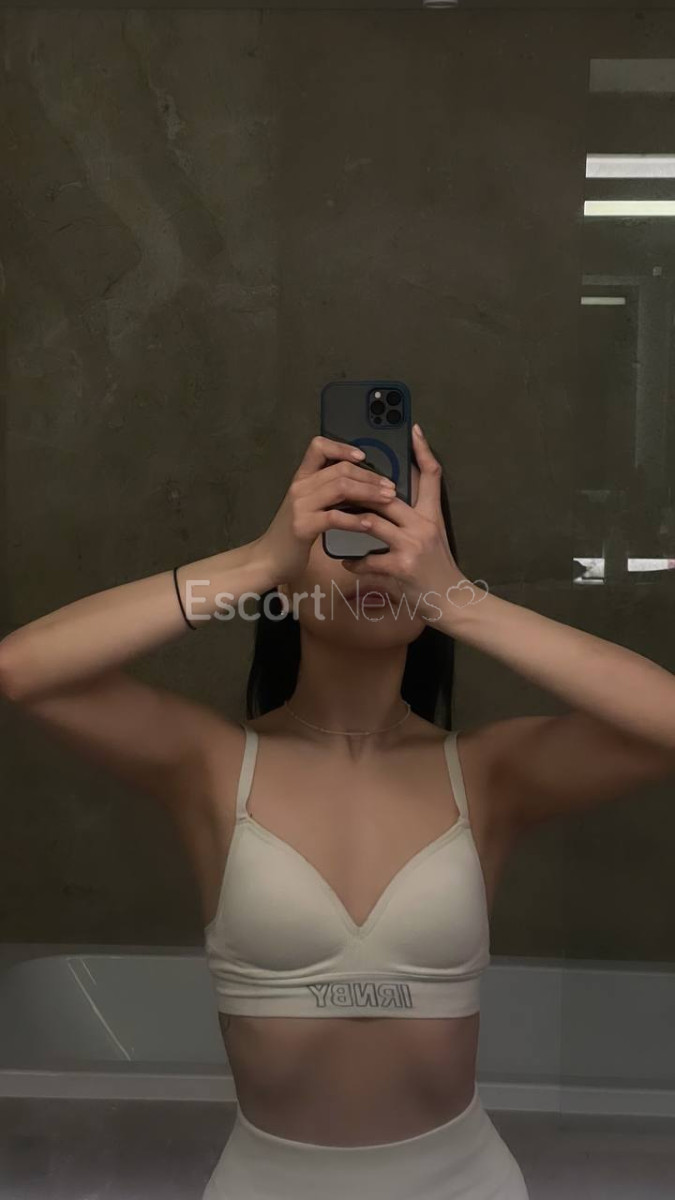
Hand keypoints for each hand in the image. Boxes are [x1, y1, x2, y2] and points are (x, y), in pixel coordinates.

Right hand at [259, 435, 397, 582]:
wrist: (270, 559)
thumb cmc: (294, 533)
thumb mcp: (308, 506)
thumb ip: (327, 492)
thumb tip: (362, 484)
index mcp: (302, 478)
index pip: (318, 447)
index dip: (342, 447)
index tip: (363, 456)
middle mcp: (300, 487)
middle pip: (340, 469)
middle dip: (370, 476)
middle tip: (390, 486)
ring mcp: (300, 506)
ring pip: (340, 488)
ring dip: (368, 492)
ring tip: (387, 499)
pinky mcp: (303, 526)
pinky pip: (334, 517)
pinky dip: (355, 519)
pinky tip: (369, 524)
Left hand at [342, 425, 479, 622]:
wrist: (452, 601)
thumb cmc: (438, 568)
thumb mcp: (435, 536)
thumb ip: (415, 517)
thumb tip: (390, 498)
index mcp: (432, 515)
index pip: (431, 476)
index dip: (423, 451)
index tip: (412, 430)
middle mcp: (424, 525)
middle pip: (388, 496)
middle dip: (361, 490)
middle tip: (338, 486)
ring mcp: (412, 546)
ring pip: (373, 523)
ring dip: (350, 523)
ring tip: (335, 520)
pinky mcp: (401, 567)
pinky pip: (368, 559)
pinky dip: (353, 561)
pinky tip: (346, 562)